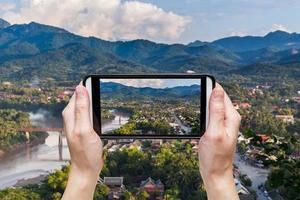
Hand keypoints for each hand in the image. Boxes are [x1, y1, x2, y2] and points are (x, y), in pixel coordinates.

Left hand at [62, 83, 102, 199]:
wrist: (86, 168)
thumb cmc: (85, 151)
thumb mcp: (85, 128)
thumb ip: (82, 108)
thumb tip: (80, 88)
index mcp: (70, 114)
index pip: (78, 92)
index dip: (88, 85)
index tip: (97, 81)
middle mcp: (72, 116)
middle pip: (82, 96)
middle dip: (91, 91)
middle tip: (103, 88)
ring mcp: (78, 122)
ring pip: (86, 104)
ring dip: (94, 100)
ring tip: (103, 95)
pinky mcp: (84, 126)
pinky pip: (89, 112)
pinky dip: (96, 109)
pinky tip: (101, 110)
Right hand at [198, 83, 240, 199]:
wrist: (215, 172)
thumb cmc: (215, 156)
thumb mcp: (214, 132)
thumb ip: (216, 111)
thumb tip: (217, 90)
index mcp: (231, 116)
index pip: (221, 92)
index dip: (209, 83)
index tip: (197, 76)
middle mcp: (229, 117)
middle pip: (217, 96)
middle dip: (206, 88)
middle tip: (192, 80)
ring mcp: (223, 122)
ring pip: (213, 103)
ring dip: (204, 96)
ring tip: (194, 88)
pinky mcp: (217, 127)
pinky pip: (210, 112)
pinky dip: (203, 106)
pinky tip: (197, 105)